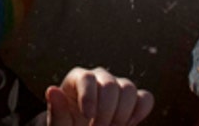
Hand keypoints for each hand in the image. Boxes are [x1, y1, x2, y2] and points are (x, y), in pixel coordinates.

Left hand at [37, 68, 152, 125]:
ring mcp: (117, 86)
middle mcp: (99, 77)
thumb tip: (52, 90)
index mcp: (77, 78)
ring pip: (129, 89)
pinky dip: (140, 112)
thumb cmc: (68, 125)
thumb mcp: (59, 123)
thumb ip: (56, 111)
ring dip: (122, 114)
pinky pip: (146, 98)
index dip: (89, 97)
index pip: (87, 78)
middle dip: (107, 112)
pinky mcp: (133, 98)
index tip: (88, 117)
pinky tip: (129, 124)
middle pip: (111, 85)